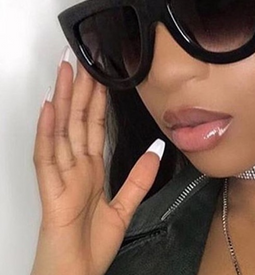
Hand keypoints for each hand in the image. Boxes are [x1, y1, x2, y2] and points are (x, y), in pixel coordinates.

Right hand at [31, 47, 164, 274]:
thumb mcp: (124, 207)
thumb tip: (156, 149)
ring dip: (64, 100)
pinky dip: (47, 132)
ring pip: (62, 130)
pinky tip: (50, 109)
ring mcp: (61, 177)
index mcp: (90, 170)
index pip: (94, 126)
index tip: (101, 75)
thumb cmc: (91, 247)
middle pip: (77, 120)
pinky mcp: (51, 194)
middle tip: (81, 58)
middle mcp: (74, 167)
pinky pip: (46, 158)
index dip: (97, 100)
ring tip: (66, 71)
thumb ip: (139, 178)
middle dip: (80, 89)